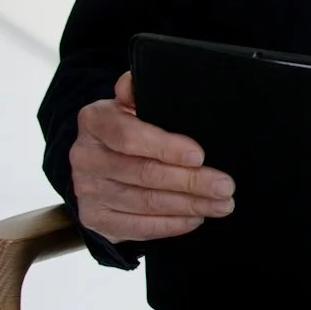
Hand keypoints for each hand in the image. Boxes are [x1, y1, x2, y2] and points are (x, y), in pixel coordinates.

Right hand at [70, 72, 234, 242]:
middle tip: (225, 186)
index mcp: (95, 120)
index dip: (166, 147)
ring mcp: (87, 190)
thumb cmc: (130, 125)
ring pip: (144, 202)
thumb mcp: (133, 102)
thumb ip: (138, 91)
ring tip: (220, 204)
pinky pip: (136, 227)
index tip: (200, 155)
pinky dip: (169, 225)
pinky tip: (193, 219)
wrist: (99, 155)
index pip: (129, 136)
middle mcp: (85, 156)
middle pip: (143, 173)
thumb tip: (135, 82)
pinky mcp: (95, 218)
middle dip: (191, 181)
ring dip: (188, 205)